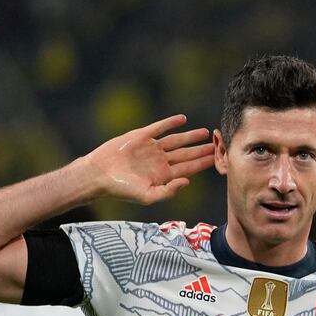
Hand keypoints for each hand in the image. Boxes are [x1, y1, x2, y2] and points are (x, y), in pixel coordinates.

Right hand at [85, 114, 213, 204]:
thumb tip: (188, 181)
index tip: (216, 158)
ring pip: (176, 140)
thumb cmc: (122, 190)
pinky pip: (159, 127)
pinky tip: (182, 119)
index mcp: (163, 176)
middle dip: (201, 150)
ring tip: (205, 132)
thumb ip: (169, 191)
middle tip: (217, 144)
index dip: (202, 163)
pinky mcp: (140, 136)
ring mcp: (151, 148)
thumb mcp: (148, 196)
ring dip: (190, 136)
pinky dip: (170, 123)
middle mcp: (159, 161)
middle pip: (185, 154)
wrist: (99, 175)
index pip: (188, 168)